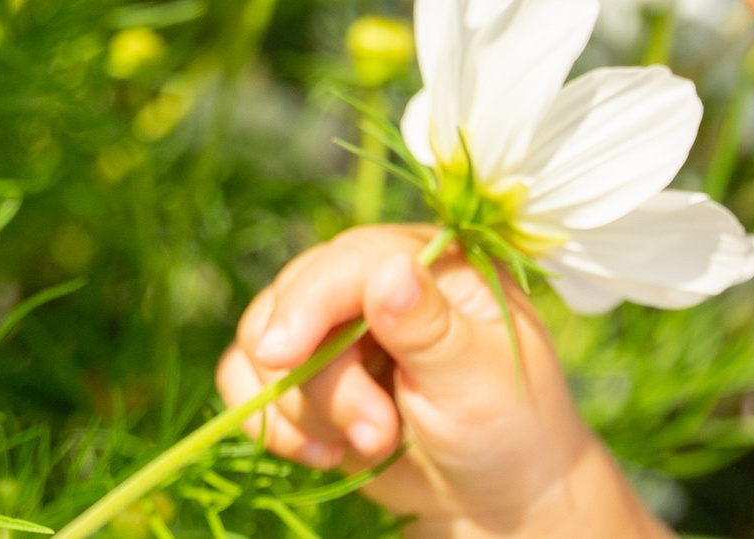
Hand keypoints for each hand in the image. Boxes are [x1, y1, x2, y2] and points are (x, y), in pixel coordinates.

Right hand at [217, 225, 665, 538]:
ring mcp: (335, 328)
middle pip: (292, 303)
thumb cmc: (509, 426)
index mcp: (428, 260)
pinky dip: (275, 424)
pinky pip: (245, 379)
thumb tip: (391, 271)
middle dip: (323, 383)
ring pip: (262, 346)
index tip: (283, 355)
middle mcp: (373, 281)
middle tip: (378, 434)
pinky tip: (328, 453)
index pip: (349, 261)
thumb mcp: (480, 378)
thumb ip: (431, 328)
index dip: (308, 303)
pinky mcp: (308, 375)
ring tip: (373, 442)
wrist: (494, 493)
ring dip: (305, 410)